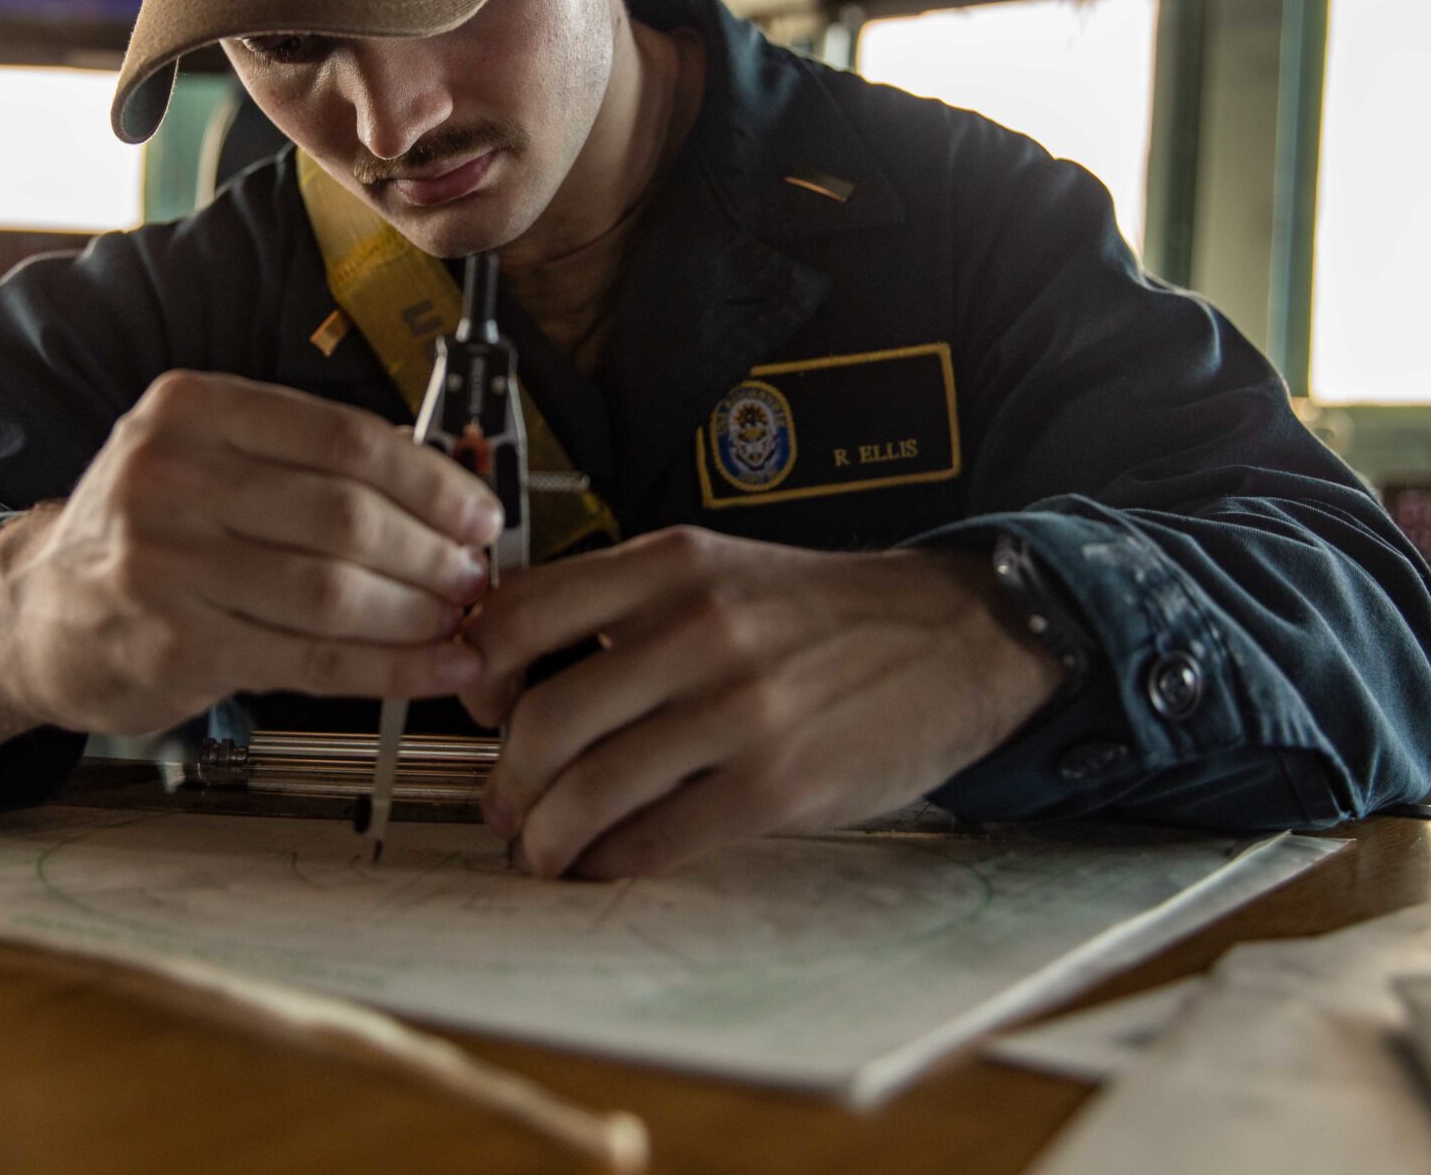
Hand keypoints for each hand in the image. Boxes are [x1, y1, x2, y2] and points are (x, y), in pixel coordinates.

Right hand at [0, 371, 501, 764]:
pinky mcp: (174, 644)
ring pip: (333, 590)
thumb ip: (303, 462)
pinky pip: (310, 659)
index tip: (476, 509)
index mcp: (191, 409)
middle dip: (431, 550)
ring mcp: (165, 562)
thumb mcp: (202, 460)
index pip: (341, 436)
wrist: (37, 614)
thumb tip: (443, 485)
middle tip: (474, 573)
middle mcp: (169, 475)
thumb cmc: (147, 534)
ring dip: (417, 613)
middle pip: (344, 514)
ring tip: (459, 620)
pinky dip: (389, 669)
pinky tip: (434, 669)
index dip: (428, 479)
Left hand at [459, 526, 1063, 879]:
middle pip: (545, 719)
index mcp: (671, 565)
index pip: (521, 616)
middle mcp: (697, 629)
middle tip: (501, 805)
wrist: (953, 636)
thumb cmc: (818, 612)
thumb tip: (511, 663)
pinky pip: (657, 838)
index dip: (477, 675)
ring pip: (592, 790)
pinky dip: (610, 863)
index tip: (478, 709)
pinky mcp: (776, 785)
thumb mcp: (716, 568)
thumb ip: (621, 602)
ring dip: (545, 838)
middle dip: (505, 780)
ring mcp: (739, 710)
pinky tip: (603, 864)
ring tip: (539, 851)